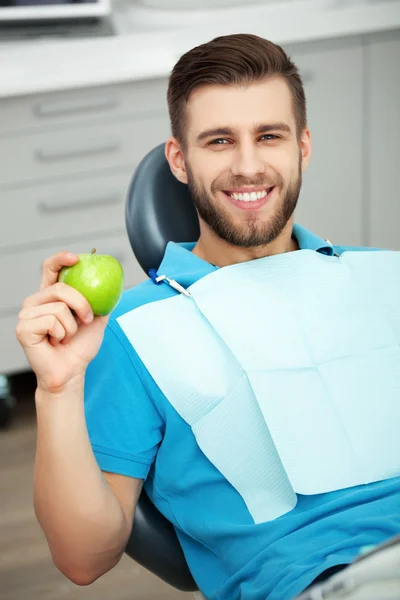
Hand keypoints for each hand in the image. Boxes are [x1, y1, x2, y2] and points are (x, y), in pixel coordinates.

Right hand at [16, 251, 109, 393]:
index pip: (51, 269)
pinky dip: (61, 334)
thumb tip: (115, 282)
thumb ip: (101, 300)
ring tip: (64, 337)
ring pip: (58, 308)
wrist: (72, 371)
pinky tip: (54, 342)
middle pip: (61, 288)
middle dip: (81, 305)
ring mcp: (26, 314)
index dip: (61, 259)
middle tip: (85, 321)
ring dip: (71, 327)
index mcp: (50, 296)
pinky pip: (51, 321)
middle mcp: (35, 302)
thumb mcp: (97, 319)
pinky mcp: (23, 328)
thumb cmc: (80, 346)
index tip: (76, 258)